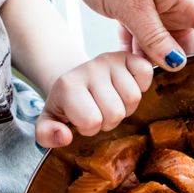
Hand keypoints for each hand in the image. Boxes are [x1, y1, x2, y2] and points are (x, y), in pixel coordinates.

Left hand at [36, 51, 152, 146]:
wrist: (75, 81)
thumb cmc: (66, 105)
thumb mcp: (49, 121)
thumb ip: (48, 135)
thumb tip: (65, 137)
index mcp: (68, 86)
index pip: (91, 121)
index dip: (90, 128)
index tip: (83, 120)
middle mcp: (89, 69)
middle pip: (115, 112)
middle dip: (109, 121)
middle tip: (99, 113)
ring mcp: (110, 60)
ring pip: (133, 97)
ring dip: (125, 107)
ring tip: (112, 103)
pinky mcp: (127, 55)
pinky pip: (146, 71)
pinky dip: (142, 84)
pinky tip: (125, 89)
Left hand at [61, 0, 193, 71]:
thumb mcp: (131, 4)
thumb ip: (153, 37)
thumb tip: (177, 64)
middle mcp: (172, 6)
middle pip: (188, 46)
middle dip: (180, 66)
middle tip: (168, 87)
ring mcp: (154, 11)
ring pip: (162, 48)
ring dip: (151, 62)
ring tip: (137, 76)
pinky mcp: (134, 14)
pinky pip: (140, 42)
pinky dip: (133, 53)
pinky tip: (123, 63)